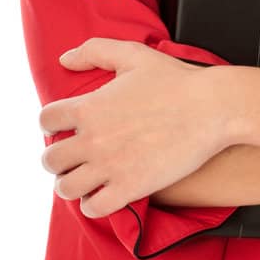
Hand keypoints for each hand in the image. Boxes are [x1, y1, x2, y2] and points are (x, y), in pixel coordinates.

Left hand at [39, 37, 231, 218]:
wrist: (213, 108)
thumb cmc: (176, 80)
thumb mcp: (132, 54)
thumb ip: (94, 51)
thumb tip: (64, 60)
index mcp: (88, 107)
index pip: (46, 120)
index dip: (53, 123)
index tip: (67, 127)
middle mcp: (92, 139)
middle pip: (50, 159)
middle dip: (59, 158)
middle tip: (75, 157)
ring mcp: (110, 166)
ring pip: (65, 188)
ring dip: (71, 184)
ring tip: (86, 179)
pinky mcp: (131, 188)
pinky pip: (94, 208)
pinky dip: (93, 204)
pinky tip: (103, 195)